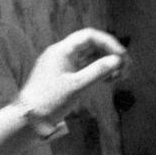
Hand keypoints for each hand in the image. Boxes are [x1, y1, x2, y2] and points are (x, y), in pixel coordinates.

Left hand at [14, 28, 128, 122]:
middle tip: (126, 68)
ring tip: (120, 76)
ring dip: (106, 63)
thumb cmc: (50, 101)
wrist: (29, 118)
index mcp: (62, 50)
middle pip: (91, 45)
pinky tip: (109, 80)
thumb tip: (118, 60)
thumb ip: (98, 71)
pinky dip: (98, 71)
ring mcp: (63, 64)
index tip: (123, 56)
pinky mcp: (64, 75)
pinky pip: (85, 67)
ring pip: (90, 57)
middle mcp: (62, 53)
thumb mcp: (77, 86)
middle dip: (110, 54)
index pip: (90, 36)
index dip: (109, 43)